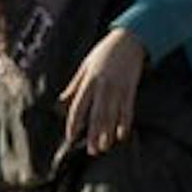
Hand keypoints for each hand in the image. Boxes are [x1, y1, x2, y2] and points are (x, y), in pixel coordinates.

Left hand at [61, 30, 146, 155]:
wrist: (129, 39)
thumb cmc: (104, 53)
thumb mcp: (85, 66)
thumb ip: (74, 86)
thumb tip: (61, 102)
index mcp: (88, 81)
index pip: (78, 106)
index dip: (74, 123)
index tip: (70, 137)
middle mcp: (102, 86)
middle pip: (96, 114)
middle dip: (93, 134)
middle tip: (91, 151)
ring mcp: (118, 88)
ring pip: (112, 115)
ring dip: (108, 133)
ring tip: (104, 148)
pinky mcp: (131, 89)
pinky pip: (128, 109)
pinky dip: (125, 123)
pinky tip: (122, 135)